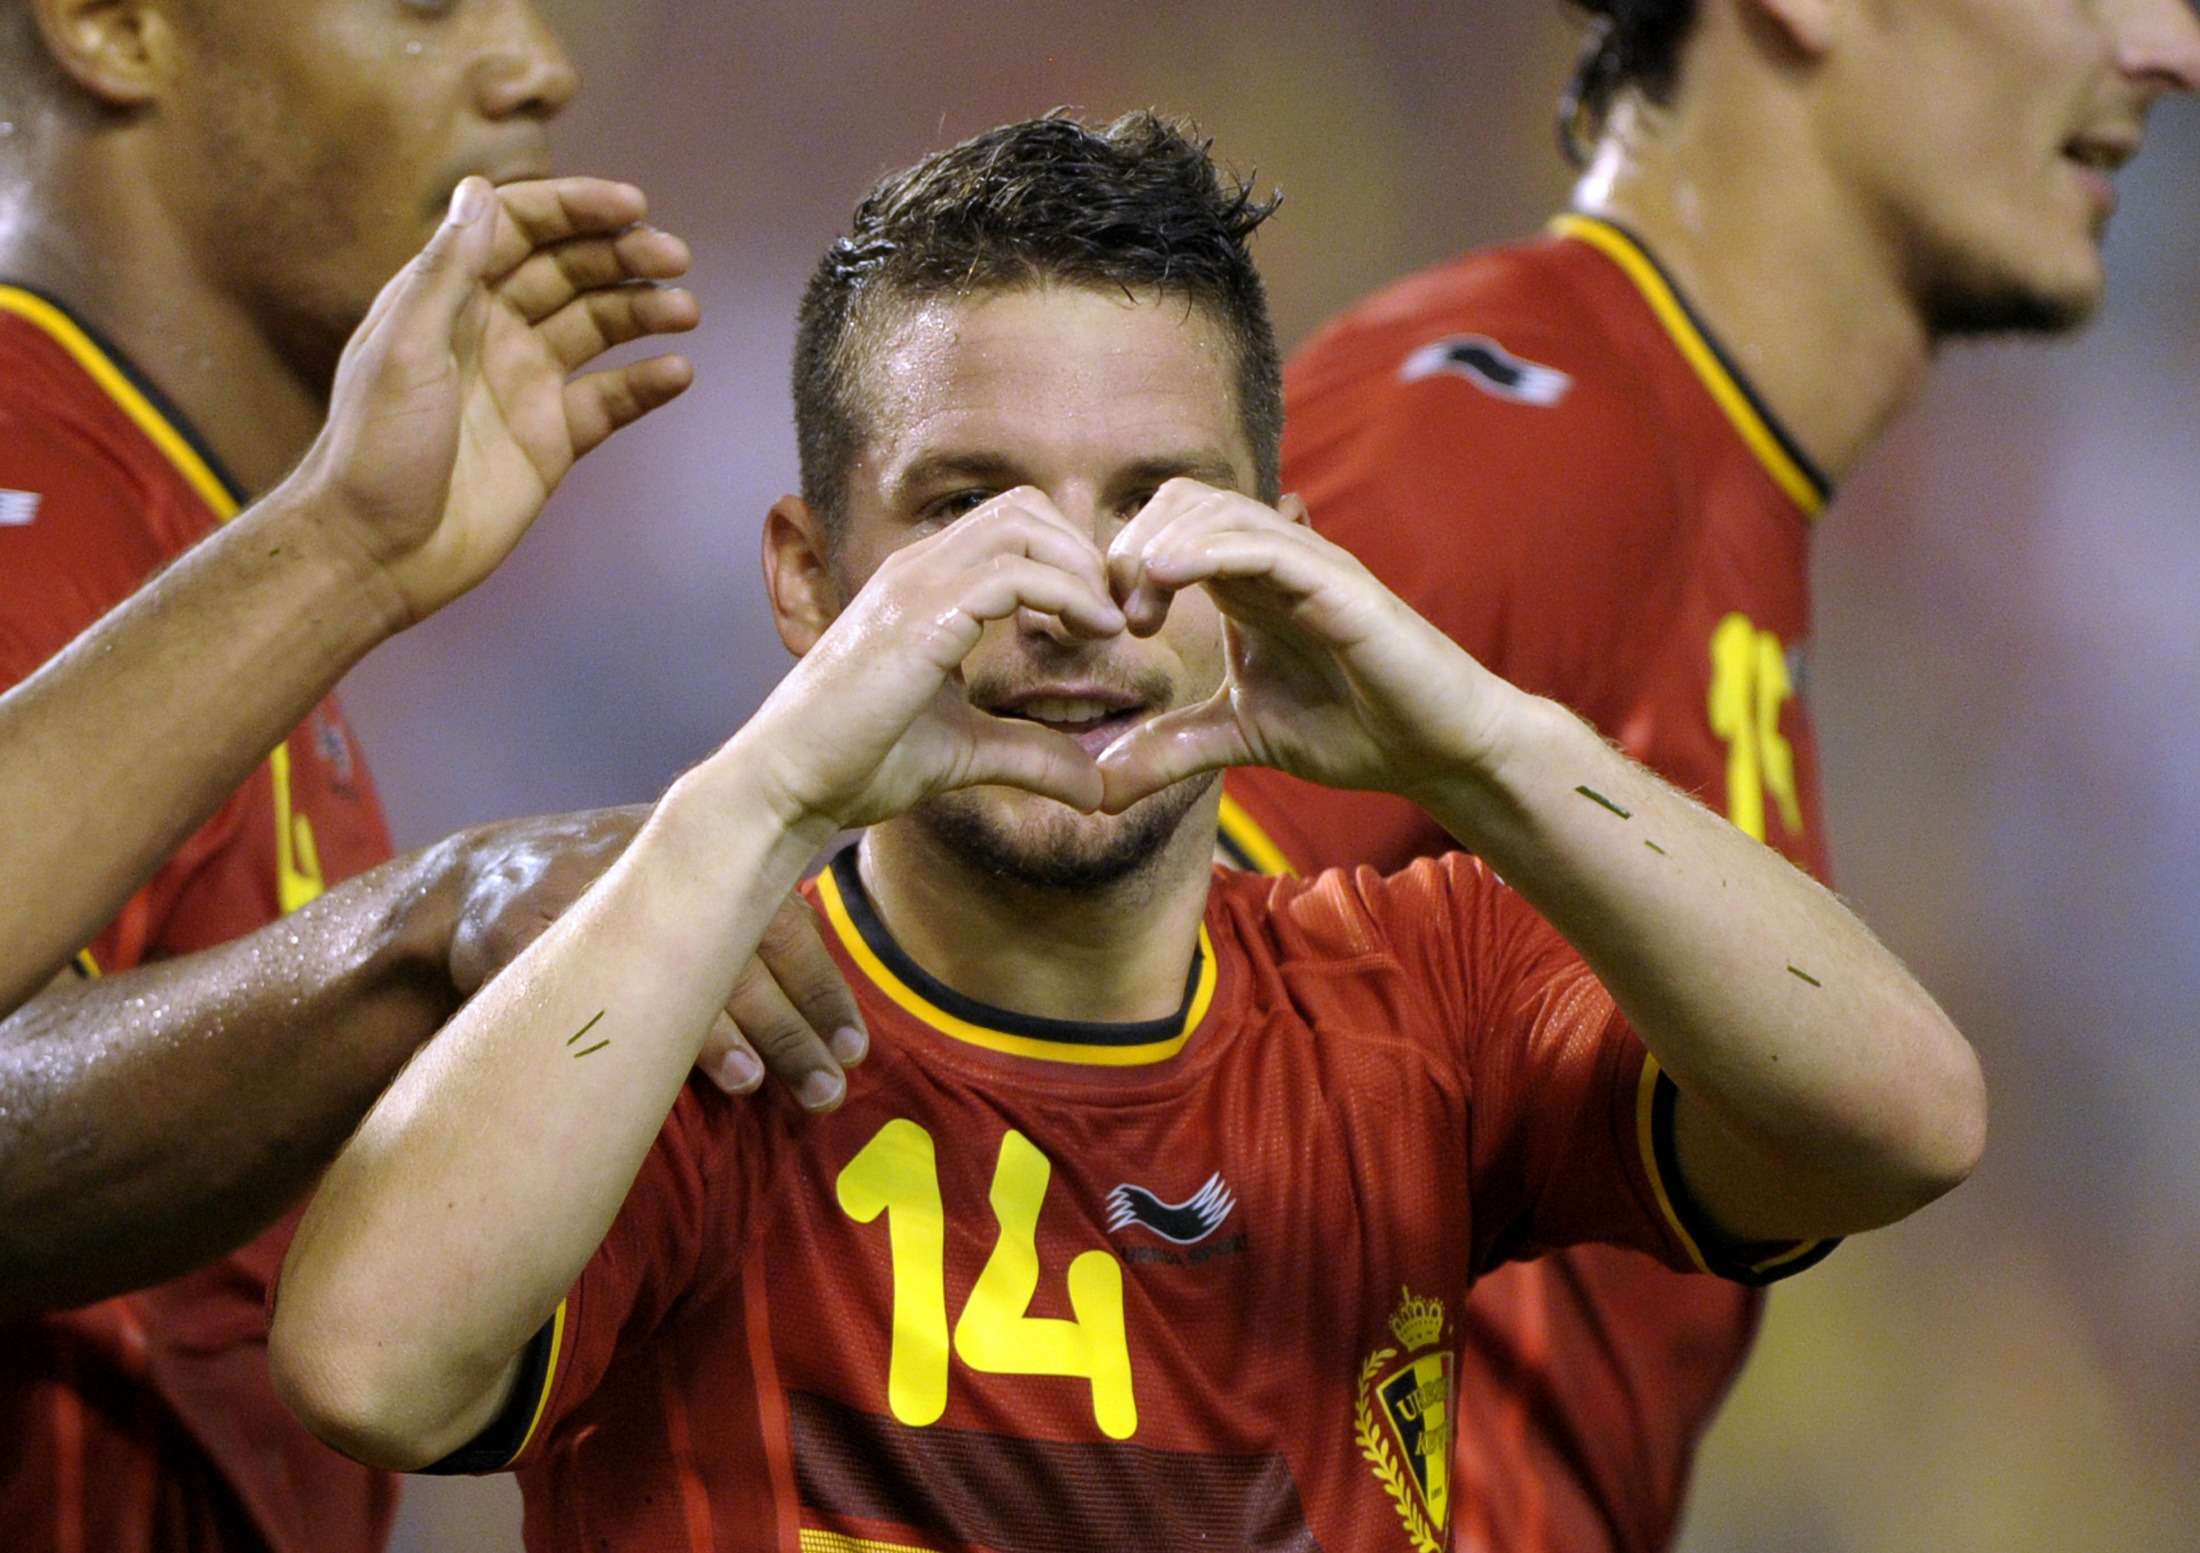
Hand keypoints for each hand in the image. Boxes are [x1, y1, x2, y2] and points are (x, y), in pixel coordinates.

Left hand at [291, 176, 698, 626]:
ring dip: (644, 311)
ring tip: (685, 311)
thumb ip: (446, 271)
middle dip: (623, 255)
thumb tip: (482, 191)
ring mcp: (526, 383)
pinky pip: (612, 399)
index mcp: (449, 296)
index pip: (521, 228)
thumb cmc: (374, 446)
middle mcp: (493, 329)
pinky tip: (678, 372)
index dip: (575, 209)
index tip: (632, 207)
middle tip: (676, 259)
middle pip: (570, 270)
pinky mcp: (554, 439)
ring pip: (599, 327)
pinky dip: (647, 383)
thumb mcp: (402, 347)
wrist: (377, 552)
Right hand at [442, 811, 865, 1110]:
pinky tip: (662, 1071)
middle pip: (739, 951)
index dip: (821, 986)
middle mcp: (651, 865)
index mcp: (700, 852)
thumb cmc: (601, 888)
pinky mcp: (519, 933)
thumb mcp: (674, 872)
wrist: (476, 877)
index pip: (781, 916)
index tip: (856, 1047)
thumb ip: (740, 911)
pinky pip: (586, 986)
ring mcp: (583, 896)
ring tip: (759, 1082)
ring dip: (724, 1032)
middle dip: (791, 1025)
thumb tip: (820, 990)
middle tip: (830, 1088)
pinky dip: (631, 1032)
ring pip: (671, 968)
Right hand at [741, 490, 1125, 830]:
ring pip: (1022, 525)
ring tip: (1107, 626)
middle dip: (1082, 552)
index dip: (1068, 561)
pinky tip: (1092, 635)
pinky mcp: (920, 619)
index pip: (1011, 527)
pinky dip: (1067, 595)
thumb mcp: (965, 755)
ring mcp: (915, 586)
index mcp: (923, 587)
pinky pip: (1013, 575)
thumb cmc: (856, 764)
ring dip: (1081, 569)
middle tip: (1111, 616)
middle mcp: (917, 570)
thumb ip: (1029, 756)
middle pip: (1024, 508)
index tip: (1099, 622)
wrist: (788, 784)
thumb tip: (1096, 787)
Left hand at [1095, 480, 1506, 811]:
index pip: (1166, 526)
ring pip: (1218, 509)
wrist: (1436, 748)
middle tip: (1116, 619)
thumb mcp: (1239, 738)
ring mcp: (1309, 565)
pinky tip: (1167, 578)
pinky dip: (1208, 549)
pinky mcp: (1341, 585)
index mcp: (1244, 583)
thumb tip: (1097, 791)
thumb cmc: (1352, 728)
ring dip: (1160, 546)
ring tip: (1138, 610)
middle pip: (1182, 499)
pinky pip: (1267, 544)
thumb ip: (1172, 749)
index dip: (1119, 561)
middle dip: (1130, 546)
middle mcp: (1273, 561)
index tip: (1100, 627)